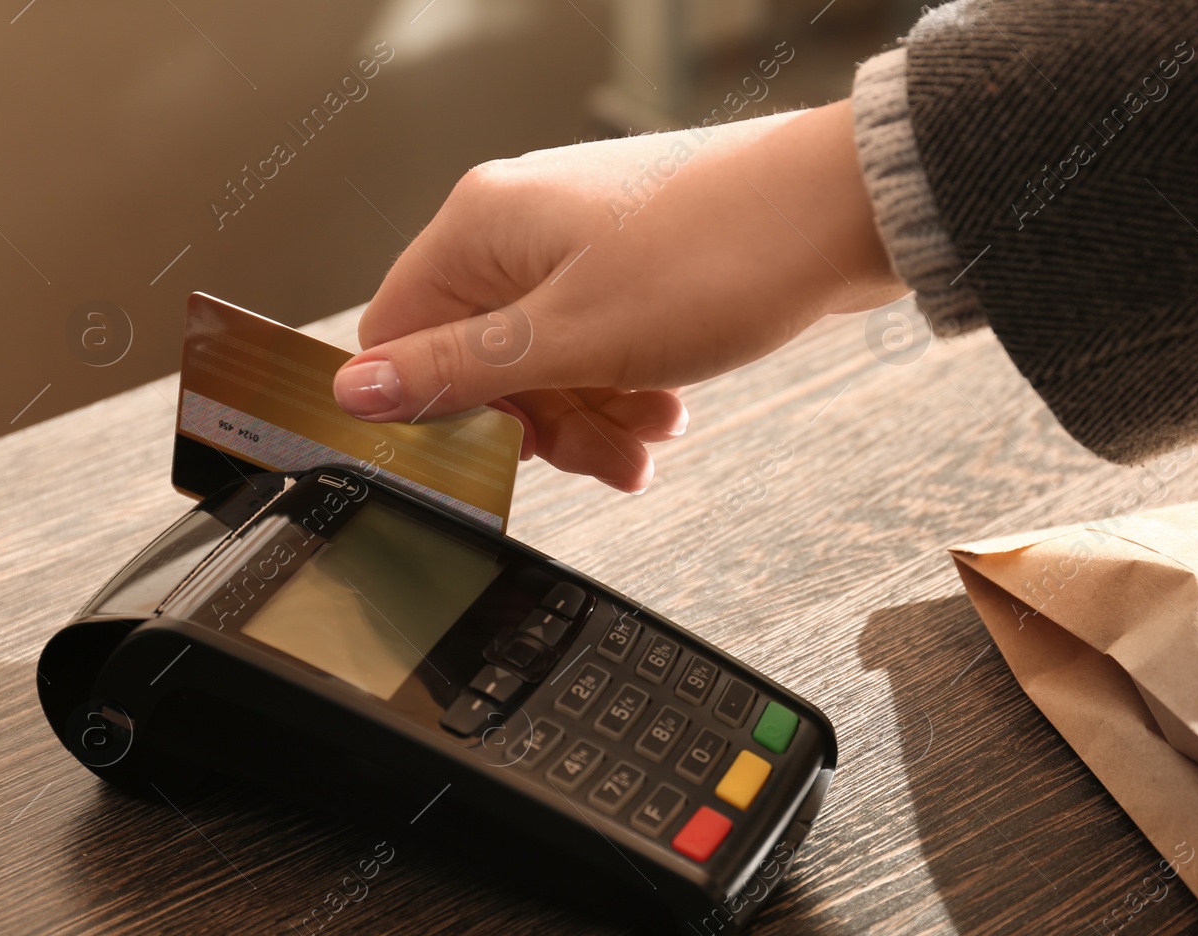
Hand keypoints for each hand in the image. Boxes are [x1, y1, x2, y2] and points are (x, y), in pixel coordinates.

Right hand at [337, 99, 905, 491]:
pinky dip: (627, 385)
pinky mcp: (633, 260)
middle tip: (596, 459)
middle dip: (540, 423)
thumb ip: (459, 369)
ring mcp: (581, 240)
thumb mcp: (573, 339)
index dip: (435, 406)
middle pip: (482, 357)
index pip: (398, 333)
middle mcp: (521, 225)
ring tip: (648, 440)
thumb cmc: (721, 255)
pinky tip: (667, 410)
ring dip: (592, 414)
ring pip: (549, 359)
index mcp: (481, 227)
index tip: (490, 454)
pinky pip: (601, 342)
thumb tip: (355, 391)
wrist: (843, 214)